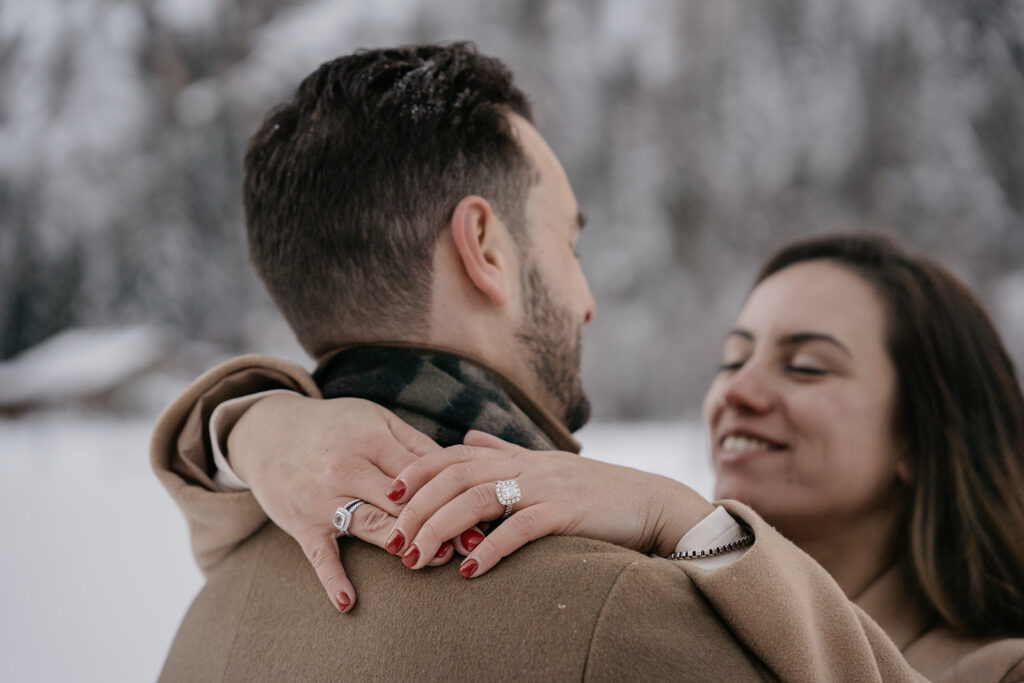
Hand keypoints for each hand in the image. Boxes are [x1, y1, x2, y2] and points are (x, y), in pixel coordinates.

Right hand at [226, 394, 472, 610]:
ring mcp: (322, 498)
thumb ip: (414, 443)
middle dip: (436, 521)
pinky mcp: (303, 524)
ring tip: (435, 560)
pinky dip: (332, 579)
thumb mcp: (375, 419)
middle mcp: (346, 468)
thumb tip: (456, 468)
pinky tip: (349, 601)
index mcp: (370, 440)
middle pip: (400, 501)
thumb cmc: (335, 426)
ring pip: (370, 525)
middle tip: (469, 541)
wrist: (270, 433)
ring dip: (403, 545)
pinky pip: (319, 555)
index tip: (478, 509)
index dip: (449, 491)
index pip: (418, 471)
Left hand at [382, 430, 714, 577]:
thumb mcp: (548, 465)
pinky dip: (491, 548)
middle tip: (394, 541)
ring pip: (477, 498)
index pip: (456, 454)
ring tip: (417, 559)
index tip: (390, 494)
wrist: (654, 503)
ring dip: (440, 529)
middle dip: (417, 507)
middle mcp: (527, 465)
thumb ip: (506, 453)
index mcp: (520, 456)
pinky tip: (469, 570)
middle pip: (455, 475)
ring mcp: (546, 486)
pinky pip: (520, 527)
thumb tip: (468, 437)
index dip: (419, 470)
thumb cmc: (600, 491)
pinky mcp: (567, 511)